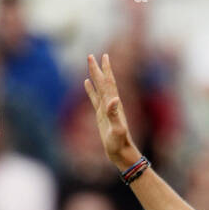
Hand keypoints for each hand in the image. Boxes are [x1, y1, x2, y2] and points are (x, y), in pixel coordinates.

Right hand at [84, 53, 139, 171]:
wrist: (121, 153)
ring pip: (99, 88)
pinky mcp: (101, 116)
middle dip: (98, 69)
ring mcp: (106, 109)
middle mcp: (111, 104)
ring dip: (95, 76)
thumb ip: (114, 114)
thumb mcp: (117, 129)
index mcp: (113, 105)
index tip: (102, 56)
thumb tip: (114, 99)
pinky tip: (86, 82)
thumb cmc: (119, 143)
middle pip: (103, 82)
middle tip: (91, 55)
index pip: (107, 84)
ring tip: (91, 64)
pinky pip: (95, 98)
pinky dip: (91, 89)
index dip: (105, 70)